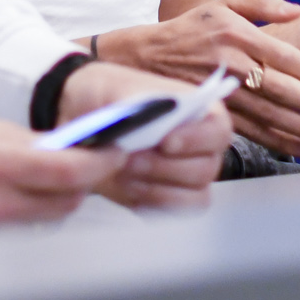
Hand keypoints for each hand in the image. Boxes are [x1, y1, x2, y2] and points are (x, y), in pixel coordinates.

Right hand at [0, 107, 124, 235]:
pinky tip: (16, 197)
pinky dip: (28, 215)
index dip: (103, 162)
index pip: (71, 172)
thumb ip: (13, 136)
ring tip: (45, 177)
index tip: (115, 150)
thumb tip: (52, 143)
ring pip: (48, 220)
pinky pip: (21, 233)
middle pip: (69, 202)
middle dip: (84, 181)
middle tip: (86, 161)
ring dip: (57, 199)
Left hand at [56, 61, 230, 208]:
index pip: (218, 130)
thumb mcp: (117, 87)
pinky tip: (125, 189)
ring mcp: (187, 175)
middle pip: (205, 169)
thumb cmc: (108, 96)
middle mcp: (202, 146)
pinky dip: (149, 203)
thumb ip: (138, 101)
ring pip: (193, 196)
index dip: (197, 139)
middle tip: (129, 159)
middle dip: (164, 167)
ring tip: (121, 172)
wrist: (81, 119)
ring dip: (155, 188)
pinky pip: (173, 212)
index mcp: (200, 111)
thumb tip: (149, 116)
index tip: (165, 142)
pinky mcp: (168, 198)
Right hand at [95, 0, 299, 159]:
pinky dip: (278, 141)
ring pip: (270, 115)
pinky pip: (252, 130)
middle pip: (281, 90)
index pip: (284, 57)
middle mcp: (232, 64)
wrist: (146, 57)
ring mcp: (223, 92)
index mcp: (238, 35)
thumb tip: (295, 9)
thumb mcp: (223, 3)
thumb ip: (262, 2)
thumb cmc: (190, 29)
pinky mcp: (215, 112)